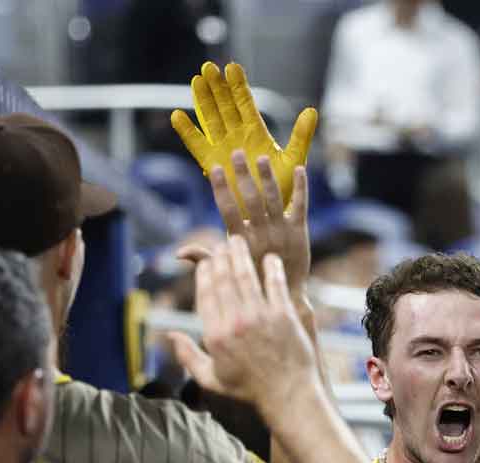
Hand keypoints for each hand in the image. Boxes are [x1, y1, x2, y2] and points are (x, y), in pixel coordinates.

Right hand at [167, 237, 317, 418]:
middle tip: (222, 244)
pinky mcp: (284, 315)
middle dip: (220, 257)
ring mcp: (261, 316)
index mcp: (215, 336)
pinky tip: (269, 258)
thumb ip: (187, 356)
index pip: (205, 294)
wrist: (288, 395)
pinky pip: (275, 284)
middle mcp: (235, 322)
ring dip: (241, 255)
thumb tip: (169, 335)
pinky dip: (271, 268)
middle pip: (223, 280)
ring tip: (239, 241)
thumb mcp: (211, 379)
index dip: (204, 273)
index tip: (206, 262)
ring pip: (246, 276)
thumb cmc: (249, 390)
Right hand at [171, 61, 317, 212]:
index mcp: (256, 131)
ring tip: (196, 81)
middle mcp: (237, 135)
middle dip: (217, 87)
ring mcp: (223, 147)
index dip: (238, 85)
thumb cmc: (283, 186)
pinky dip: (187, 131)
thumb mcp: (294, 159)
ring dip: (203, 101)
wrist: (270, 212)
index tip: (232, 67)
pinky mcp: (211, 163)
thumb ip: (301, 136)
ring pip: (210, 119)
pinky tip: (177, 115)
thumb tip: (312, 111)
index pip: (245, 102)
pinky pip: (197, 145)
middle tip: (209, 67)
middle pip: (225, 106)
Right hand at [178, 149, 312, 293]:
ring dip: (267, 177)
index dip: (222, 189)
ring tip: (262, 157)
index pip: (228, 210)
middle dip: (244, 175)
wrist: (287, 293)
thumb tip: (178, 253)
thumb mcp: (228, 269)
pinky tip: (300, 169)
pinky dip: (301, 187)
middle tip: (238, 153)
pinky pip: (300, 205)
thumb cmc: (253, 279)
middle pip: (251, 199)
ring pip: (274, 199)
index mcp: (242, 241)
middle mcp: (262, 233)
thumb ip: (205, 258)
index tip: (217, 168)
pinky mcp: (300, 231)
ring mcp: (282, 231)